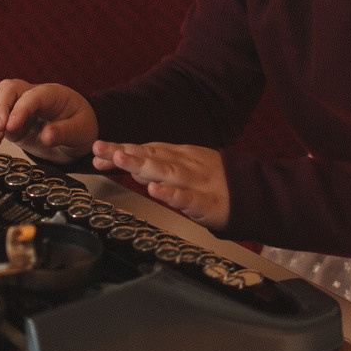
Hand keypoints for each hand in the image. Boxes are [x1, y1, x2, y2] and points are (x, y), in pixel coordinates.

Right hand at [0, 78, 97, 161]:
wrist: (76, 134)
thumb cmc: (80, 127)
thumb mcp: (81, 132)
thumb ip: (65, 133)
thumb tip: (46, 137)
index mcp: (52, 94)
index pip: (32, 95)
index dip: (20, 109)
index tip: (11, 127)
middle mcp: (32, 95)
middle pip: (7, 89)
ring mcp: (18, 106)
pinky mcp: (9, 120)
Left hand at [93, 140, 229, 229]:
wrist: (254, 195)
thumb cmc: (214, 183)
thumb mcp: (181, 170)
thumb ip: (153, 167)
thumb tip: (123, 163)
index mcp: (178, 156)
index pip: (145, 150)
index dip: (120, 150)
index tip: (96, 152)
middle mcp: (185, 165)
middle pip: (151, 156)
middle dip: (124, 152)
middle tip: (99, 148)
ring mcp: (196, 182)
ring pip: (166, 172)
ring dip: (142, 166)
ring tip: (121, 160)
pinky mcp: (207, 202)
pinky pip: (187, 198)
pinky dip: (171, 194)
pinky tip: (155, 191)